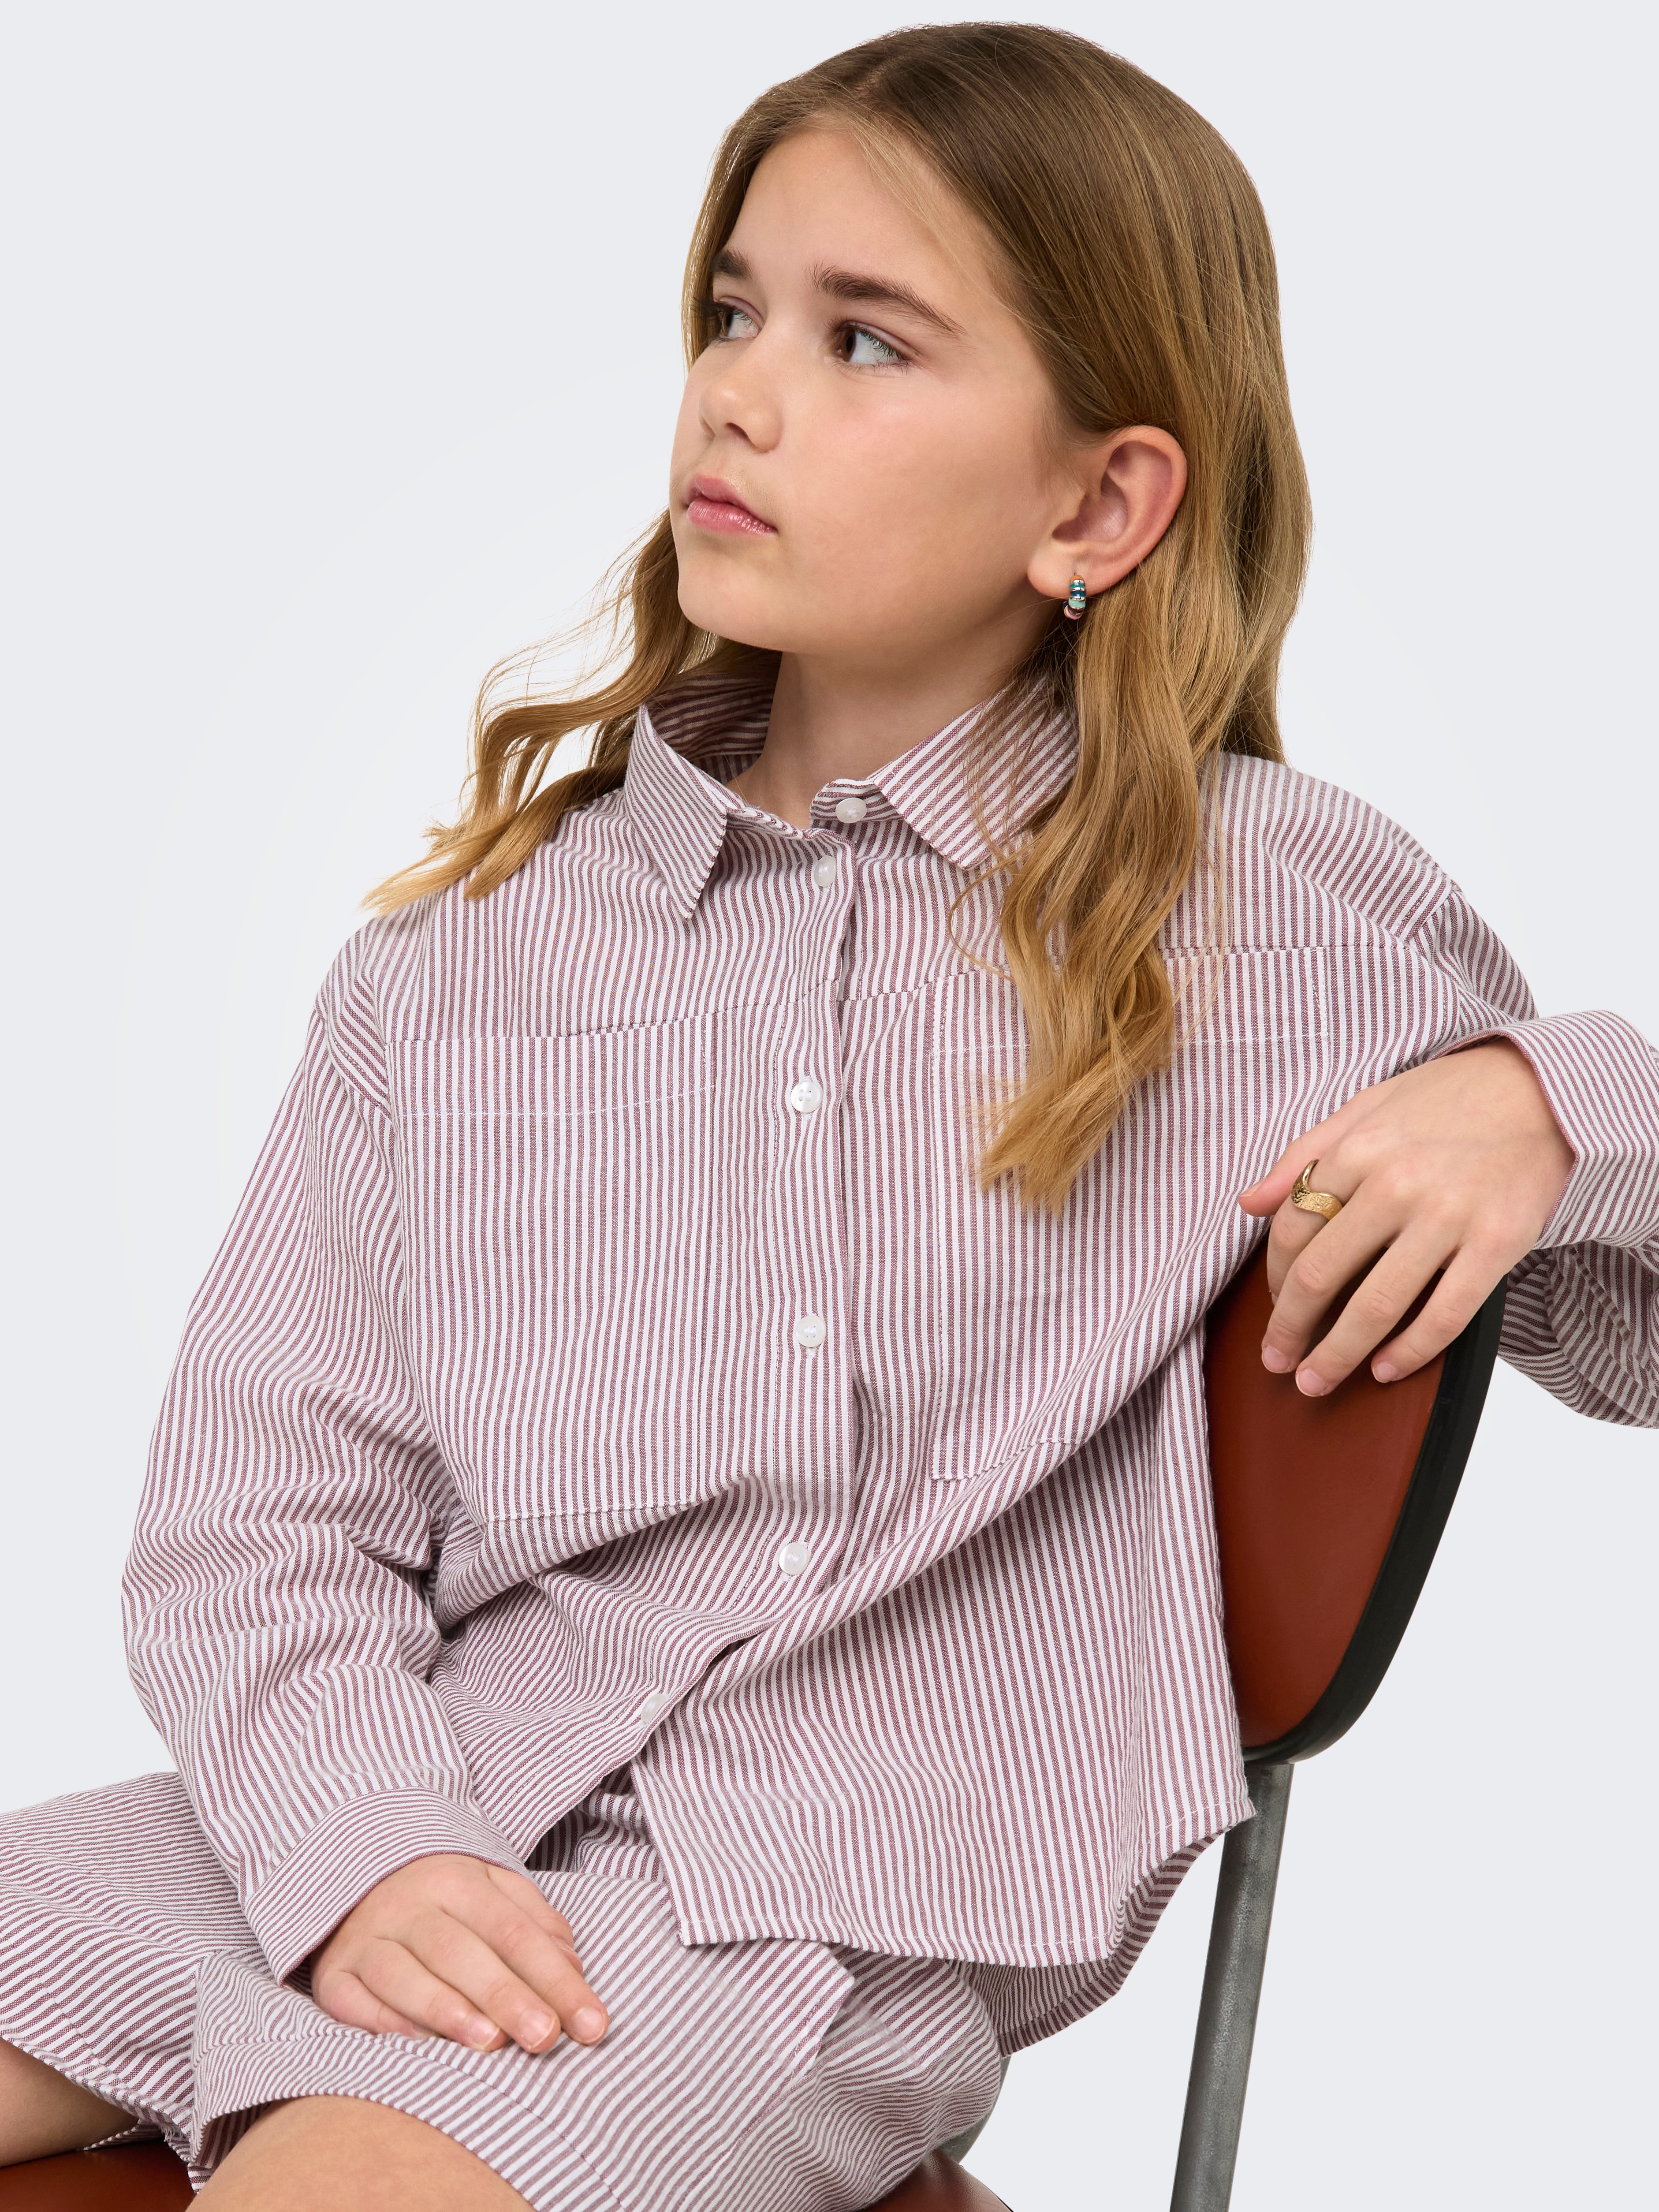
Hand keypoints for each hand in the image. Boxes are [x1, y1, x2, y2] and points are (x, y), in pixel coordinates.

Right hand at [310, 1853, 608, 2054]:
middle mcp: (409, 1904)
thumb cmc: (444, 1902)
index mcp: (458, 1880)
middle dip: (507, 1995)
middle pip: (461, 1950)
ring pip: (404, 1973)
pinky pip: (354, 2000)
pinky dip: (384, 2023)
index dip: (555, 1978)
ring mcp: (366, 1938)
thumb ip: (538, 1928)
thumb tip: (573, 1972)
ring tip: (490, 2043)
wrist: (357, 1877)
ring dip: (447, 2009)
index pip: (514, 1931)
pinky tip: (417, 2045)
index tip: (591, 2023)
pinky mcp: (333, 1974)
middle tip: (545, 2037)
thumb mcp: (496, 1894)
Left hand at [1238, 1041, 1572, 1393]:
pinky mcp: (1498, 1243)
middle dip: (1291, 1329)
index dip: (1273, 1277)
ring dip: (1337, 1355)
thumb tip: (1250, 1202)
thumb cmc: (1450, 1099)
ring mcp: (1449, 1216)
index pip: (1294, 1229)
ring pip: (1377, 1306)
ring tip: (1315, 1381)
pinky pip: (1445, 1315)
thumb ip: (1305, 1153)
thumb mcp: (1367, 1107)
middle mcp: (1397, 1184)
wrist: (1545, 1090)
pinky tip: (1385, 1369)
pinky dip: (1410, 1352)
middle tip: (1277, 1361)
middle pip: (1322, 1275)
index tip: (1273, 1306)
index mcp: (1359, 1150)